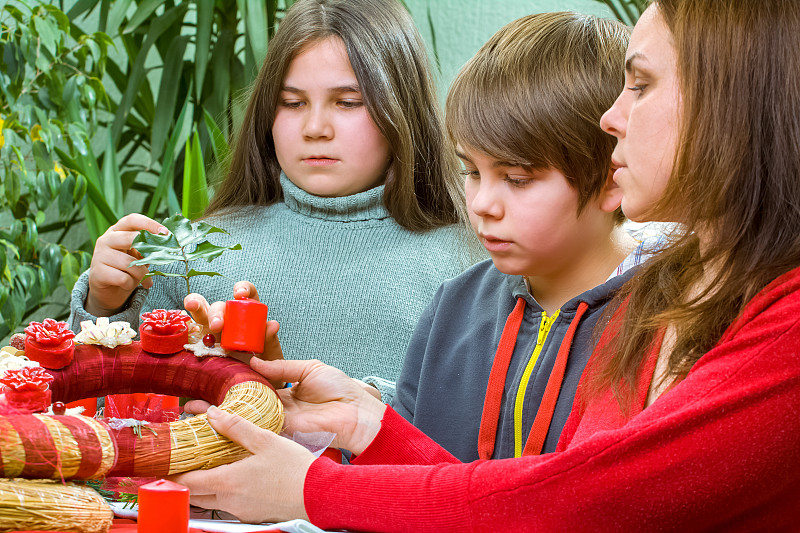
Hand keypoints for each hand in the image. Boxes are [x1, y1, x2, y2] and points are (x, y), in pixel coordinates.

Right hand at [86, 214, 167, 315]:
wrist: (108, 289)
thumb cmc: (126, 268)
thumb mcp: (138, 255)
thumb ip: (148, 247)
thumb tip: (168, 241)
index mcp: (117, 230)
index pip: (132, 219)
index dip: (150, 224)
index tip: (166, 233)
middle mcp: (106, 239)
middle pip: (130, 239)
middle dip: (148, 251)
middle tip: (159, 260)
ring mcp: (99, 255)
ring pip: (129, 263)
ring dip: (142, 274)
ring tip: (147, 281)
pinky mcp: (97, 272)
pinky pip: (122, 278)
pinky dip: (131, 284)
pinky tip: (129, 285)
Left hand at [172, 406, 313, 523]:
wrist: (319, 495)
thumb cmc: (295, 469)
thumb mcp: (266, 440)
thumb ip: (237, 428)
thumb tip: (212, 414)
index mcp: (228, 481)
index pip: (187, 481)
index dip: (173, 473)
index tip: (164, 464)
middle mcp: (229, 500)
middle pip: (193, 495)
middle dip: (183, 481)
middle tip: (179, 466)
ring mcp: (240, 510)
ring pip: (210, 501)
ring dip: (201, 487)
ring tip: (202, 469)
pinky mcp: (251, 514)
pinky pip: (227, 504)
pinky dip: (221, 492)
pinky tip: (231, 478)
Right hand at [184, 281, 283, 365]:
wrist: (253, 387)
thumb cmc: (263, 367)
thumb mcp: (270, 355)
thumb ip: (270, 340)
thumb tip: (272, 324)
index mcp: (249, 316)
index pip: (247, 294)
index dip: (243, 288)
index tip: (240, 294)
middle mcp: (229, 320)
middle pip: (219, 306)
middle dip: (216, 311)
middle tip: (217, 326)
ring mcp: (212, 332)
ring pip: (201, 313)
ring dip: (197, 309)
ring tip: (196, 313)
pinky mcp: (200, 345)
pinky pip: (190, 333)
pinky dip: (184, 327)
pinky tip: (183, 326)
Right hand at [185, 359, 385, 453]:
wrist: (356, 412)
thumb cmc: (340, 389)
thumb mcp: (309, 368)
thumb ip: (281, 366)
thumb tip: (254, 360)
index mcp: (285, 385)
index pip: (254, 378)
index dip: (234, 373)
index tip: (213, 365)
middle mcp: (278, 402)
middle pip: (243, 397)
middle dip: (219, 395)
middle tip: (193, 389)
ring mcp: (277, 416)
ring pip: (243, 413)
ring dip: (219, 411)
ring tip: (193, 407)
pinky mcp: (280, 429)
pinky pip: (255, 425)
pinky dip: (235, 423)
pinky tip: (214, 420)